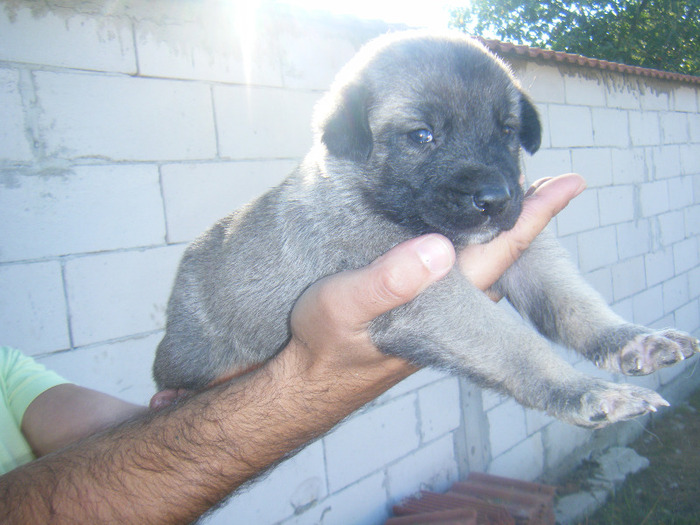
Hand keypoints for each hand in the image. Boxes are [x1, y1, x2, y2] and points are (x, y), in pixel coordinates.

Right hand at [286, 173, 584, 382]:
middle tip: (551, 176)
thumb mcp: (345, 307)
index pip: (501, 251)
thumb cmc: (325, 346)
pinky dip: (468, 236)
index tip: (570, 183)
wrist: (308, 382)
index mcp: (443, 300)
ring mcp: (436, 305)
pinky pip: (456, 265)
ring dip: (500, 226)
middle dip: (526, 215)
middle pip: (502, 254)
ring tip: (516, 190)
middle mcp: (450, 302)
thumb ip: (387, 281)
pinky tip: (462, 224)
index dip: (534, 216)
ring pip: (481, 260)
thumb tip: (437, 248)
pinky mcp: (418, 304)